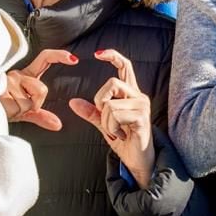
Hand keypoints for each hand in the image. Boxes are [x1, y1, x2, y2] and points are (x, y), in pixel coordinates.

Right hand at [0, 48, 77, 129]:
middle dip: (34, 103)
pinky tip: (0, 107)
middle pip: (41, 89)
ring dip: (19, 110)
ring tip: (6, 106)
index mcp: (25, 76)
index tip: (74, 59)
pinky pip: (16, 107)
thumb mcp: (22, 112)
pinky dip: (11, 112)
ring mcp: (7, 80)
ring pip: (28, 101)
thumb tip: (57, 125)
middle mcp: (17, 75)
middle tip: (17, 106)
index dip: (60, 56)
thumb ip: (40, 116)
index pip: (45, 59)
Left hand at [69, 49, 155, 178]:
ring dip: (105, 121)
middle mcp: (138, 96)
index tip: (98, 54)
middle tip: (106, 119)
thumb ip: (92, 112)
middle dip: (100, 101)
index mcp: (130, 94)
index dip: (113, 56)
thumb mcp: (104, 124)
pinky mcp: (142, 118)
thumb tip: (73, 102)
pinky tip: (121, 135)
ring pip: (110, 103)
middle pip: (112, 83)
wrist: (138, 161)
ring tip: (115, 131)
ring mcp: (142, 106)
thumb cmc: (125, 141)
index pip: (125, 66)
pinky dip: (111, 128)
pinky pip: (115, 115)